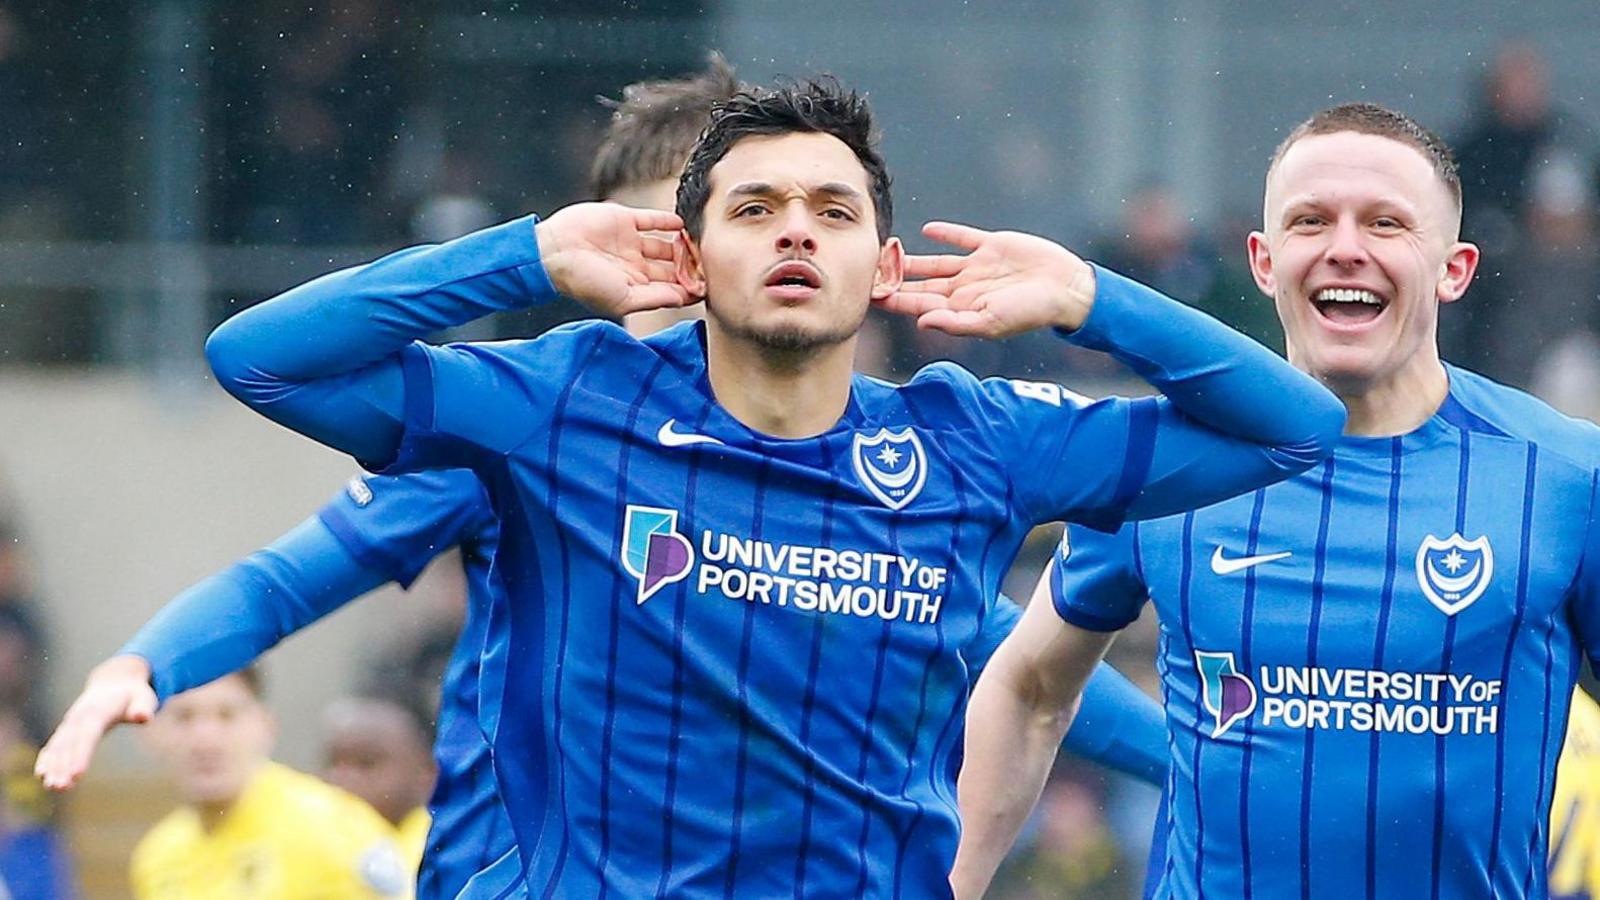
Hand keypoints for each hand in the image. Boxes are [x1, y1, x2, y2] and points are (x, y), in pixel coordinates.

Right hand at [35, 655, 157, 790]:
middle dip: (63, 766)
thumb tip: (143, 716)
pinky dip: (47, 758)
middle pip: (69, 744)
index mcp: (98, 711)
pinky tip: (42, 775)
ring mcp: (70, 723)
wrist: (115, 682)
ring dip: (53, 767)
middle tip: (60, 788)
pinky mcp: (67, 729)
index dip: (81, 755)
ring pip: (58, 746)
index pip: (88, 736)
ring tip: (52, 787)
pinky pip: (54, 745)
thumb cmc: (134, 694)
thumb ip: (143, 707)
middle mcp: (79, 717)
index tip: (77, 775)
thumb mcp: (144, 698)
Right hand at [533, 203, 692, 317]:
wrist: (554, 252)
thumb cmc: (584, 282)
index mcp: (634, 287)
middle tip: (711, 264)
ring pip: (666, 244)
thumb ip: (654, 298)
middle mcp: (635, 266)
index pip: (670, 288)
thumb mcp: (622, 298)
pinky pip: (652, 220)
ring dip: (683, 245)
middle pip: (672, 267)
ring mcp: (630, 243)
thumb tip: (683, 299)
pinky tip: (682, 225)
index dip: (689, 287)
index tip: (708, 286)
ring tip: (700, 244)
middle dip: (691, 267)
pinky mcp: (624, 221)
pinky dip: (668, 221)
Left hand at [880, 222, 1097, 335]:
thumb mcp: (990, 322)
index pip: (918, 304)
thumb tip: (920, 323)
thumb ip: (955, 323)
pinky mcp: (991, 246)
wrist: (1065, 288)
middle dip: (896, 280)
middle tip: (868, 271)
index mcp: (961, 309)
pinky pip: (963, 239)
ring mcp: (977, 267)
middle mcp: (964, 289)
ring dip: (913, 259)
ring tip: (888, 251)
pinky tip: (926, 231)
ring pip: (936, 263)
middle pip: (921, 284)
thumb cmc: (1030, 312)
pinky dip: (946, 234)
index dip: (894, 299)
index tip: (868, 294)